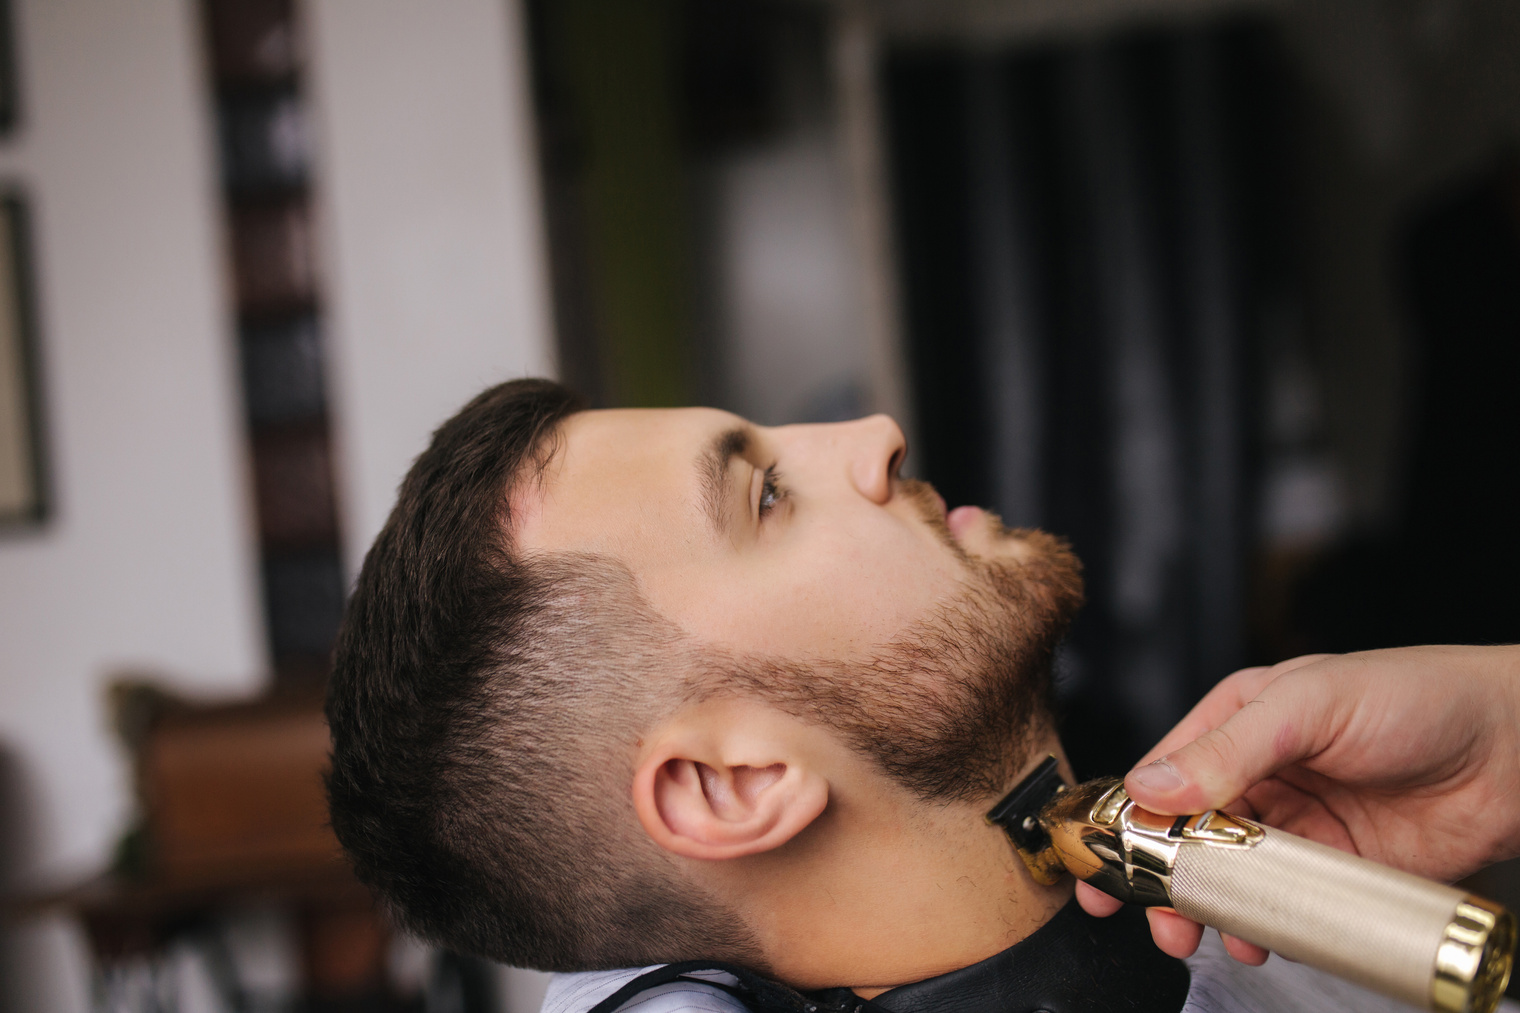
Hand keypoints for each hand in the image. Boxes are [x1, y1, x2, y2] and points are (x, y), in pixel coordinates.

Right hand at [1076, 646, 1519, 962]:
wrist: (1518, 750)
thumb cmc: (1419, 697)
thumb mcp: (1308, 705)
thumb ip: (1228, 748)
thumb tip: (1150, 787)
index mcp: (1237, 720)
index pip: (1161, 771)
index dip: (1124, 815)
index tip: (1097, 857)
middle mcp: (1258, 773)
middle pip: (1184, 834)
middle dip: (1157, 877)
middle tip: (1143, 914)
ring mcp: (1296, 825)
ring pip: (1227, 876)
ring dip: (1206, 909)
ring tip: (1196, 936)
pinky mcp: (1335, 869)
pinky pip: (1281, 904)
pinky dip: (1259, 925)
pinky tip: (1254, 937)